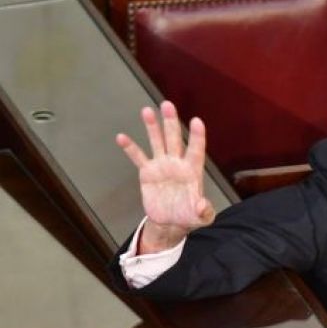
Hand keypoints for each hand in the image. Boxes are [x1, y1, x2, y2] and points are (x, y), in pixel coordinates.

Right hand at [116, 101, 213, 252]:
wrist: (171, 222)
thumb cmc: (190, 216)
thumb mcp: (201, 217)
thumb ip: (204, 211)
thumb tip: (202, 205)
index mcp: (193, 171)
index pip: (196, 150)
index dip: (197, 137)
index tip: (197, 121)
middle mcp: (177, 164)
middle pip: (174, 140)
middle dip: (171, 123)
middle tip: (167, 105)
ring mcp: (161, 166)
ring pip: (157, 142)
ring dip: (152, 127)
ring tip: (147, 111)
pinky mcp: (147, 173)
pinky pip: (138, 158)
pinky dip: (130, 148)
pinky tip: (122, 137)